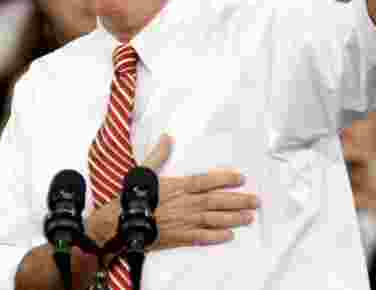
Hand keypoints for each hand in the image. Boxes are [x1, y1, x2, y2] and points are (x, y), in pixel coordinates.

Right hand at [86, 134, 259, 253]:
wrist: (120, 224)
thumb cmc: (132, 198)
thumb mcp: (144, 171)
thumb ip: (159, 154)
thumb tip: (167, 138)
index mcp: (178, 186)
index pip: (207, 181)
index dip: (225, 179)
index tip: (241, 178)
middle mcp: (185, 204)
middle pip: (217, 201)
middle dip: (238, 201)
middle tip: (255, 201)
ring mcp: (184, 222)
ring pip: (214, 219)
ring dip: (233, 218)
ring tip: (248, 217)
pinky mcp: (179, 237)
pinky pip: (202, 238)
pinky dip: (216, 237)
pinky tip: (229, 235)